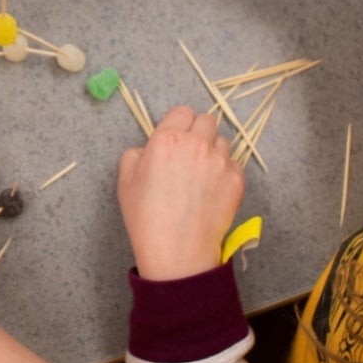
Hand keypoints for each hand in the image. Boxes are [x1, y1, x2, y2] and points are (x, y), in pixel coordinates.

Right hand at [117, 106, 243, 280]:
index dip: (178, 124)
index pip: (182, 112)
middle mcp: (197, 144)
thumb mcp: (125, 181)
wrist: (178, 250)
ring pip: (222, 142)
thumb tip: (149, 150)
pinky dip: (224, 172)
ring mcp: (220, 160)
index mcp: (167, 139)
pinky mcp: (237, 178)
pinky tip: (211, 191)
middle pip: (206, 120)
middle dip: (198, 132)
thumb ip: (136, 154)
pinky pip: (233, 164)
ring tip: (201, 176)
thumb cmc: (146, 217)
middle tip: (189, 154)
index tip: (175, 138)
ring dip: (212, 151)